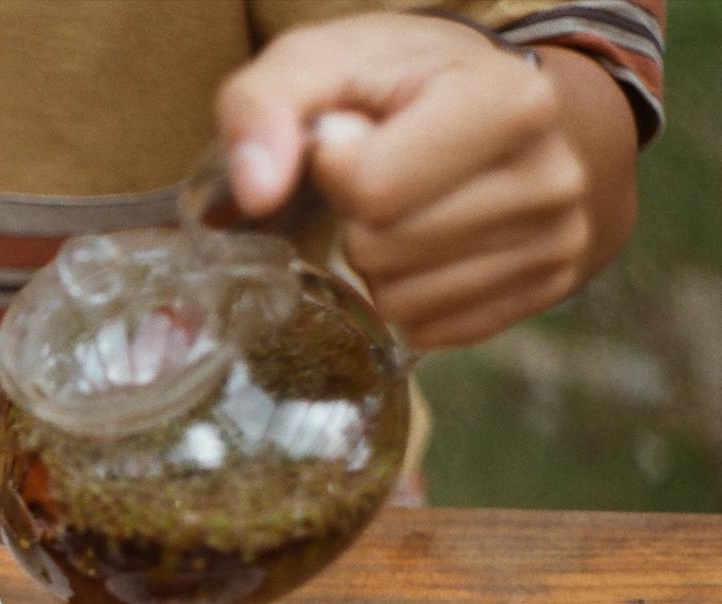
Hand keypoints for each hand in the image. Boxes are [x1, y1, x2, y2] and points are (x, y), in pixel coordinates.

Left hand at [217, 14, 595, 348]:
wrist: (503, 110)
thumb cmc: (401, 83)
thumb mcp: (322, 60)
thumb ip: (264, 105)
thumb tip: (256, 192)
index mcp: (509, 101)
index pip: (370, 187)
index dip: (331, 169)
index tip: (350, 137)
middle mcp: (551, 177)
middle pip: (381, 250)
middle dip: (353, 220)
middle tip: (380, 176)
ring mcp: (558, 241)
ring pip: (401, 302)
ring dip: (376, 265)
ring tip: (405, 210)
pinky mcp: (545, 290)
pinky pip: (430, 331)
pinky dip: (409, 298)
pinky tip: (427, 248)